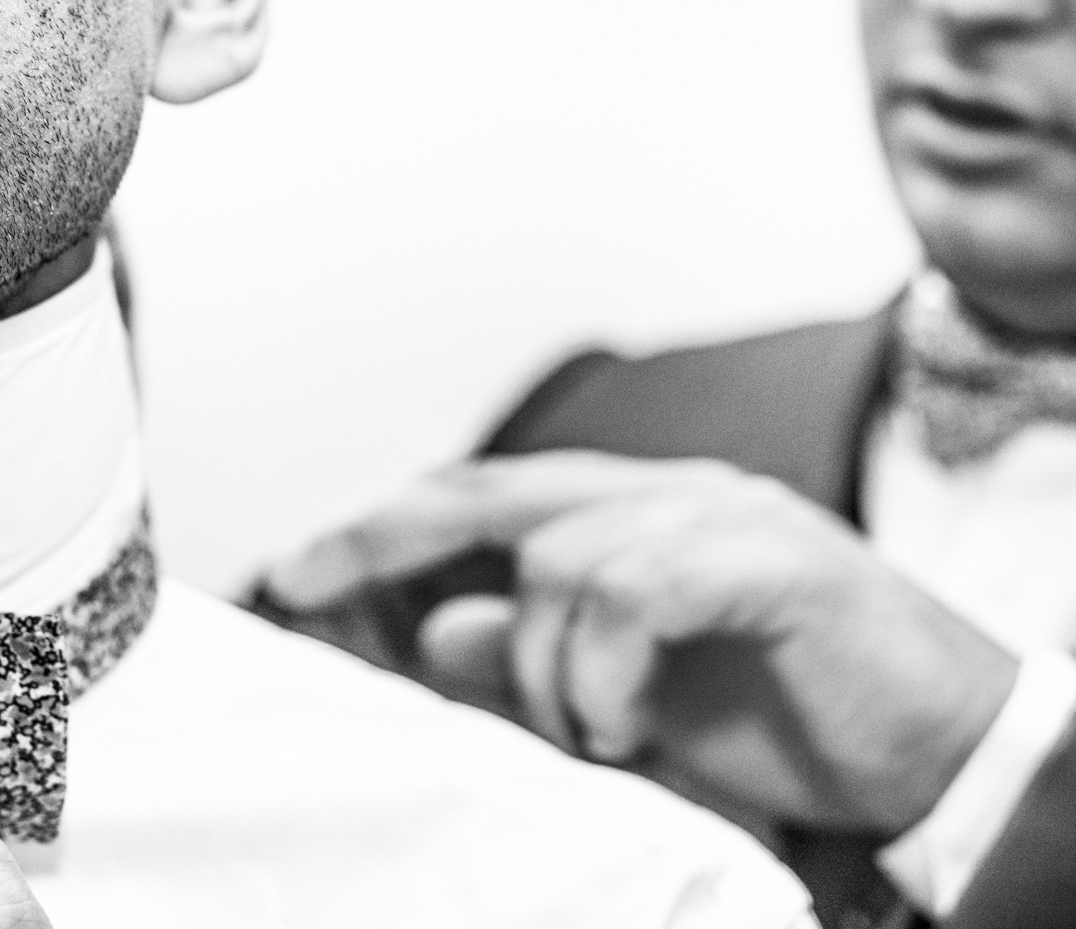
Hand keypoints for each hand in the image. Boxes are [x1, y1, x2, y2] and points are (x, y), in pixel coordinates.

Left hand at [266, 451, 1017, 836]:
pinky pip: (632, 590)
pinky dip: (604, 669)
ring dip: (545, 666)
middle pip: (492, 492)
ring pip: (559, 556)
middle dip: (386, 534)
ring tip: (597, 733)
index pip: (483, 501)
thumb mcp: (629, 705)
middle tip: (305, 579)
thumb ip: (537, 664)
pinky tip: (630, 723)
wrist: (944, 751)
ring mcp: (721, 516)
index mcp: (635, 518)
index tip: (298, 570)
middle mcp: (669, 496)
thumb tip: (439, 632)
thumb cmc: (789, 724)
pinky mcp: (770, 556)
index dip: (386, 527)